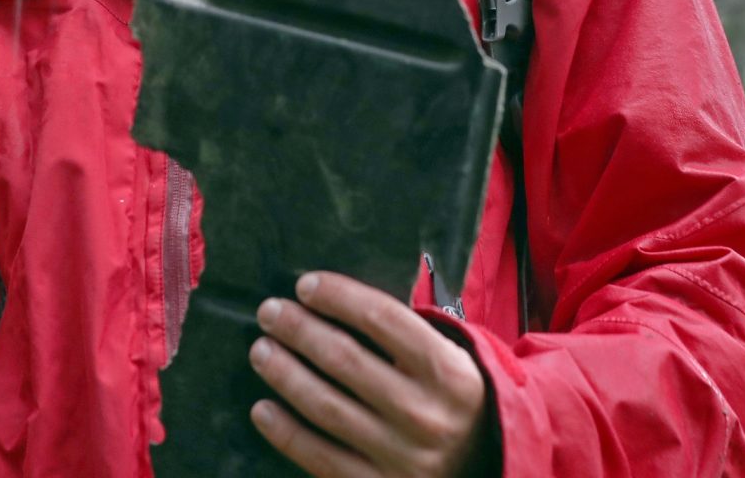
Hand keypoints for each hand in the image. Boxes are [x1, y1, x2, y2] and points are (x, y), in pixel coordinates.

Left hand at [249, 271, 493, 477]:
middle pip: (346, 359)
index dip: (339, 296)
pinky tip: (262, 409)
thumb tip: (335, 295)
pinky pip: (320, 457)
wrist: (484, 466)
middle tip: (269, 312)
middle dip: (299, 330)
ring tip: (261, 350)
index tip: (305, 285)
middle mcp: (427, 414)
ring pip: (326, 407)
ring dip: (285, 373)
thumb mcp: (450, 358)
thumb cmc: (450, 399)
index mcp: (450, 372)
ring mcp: (403, 457)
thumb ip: (405, 330)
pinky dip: (286, 432)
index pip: (384, 319)